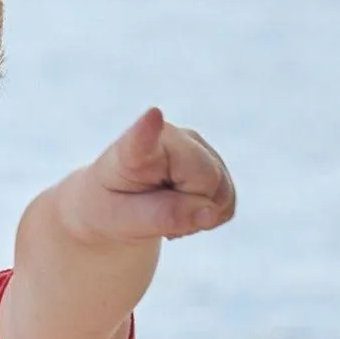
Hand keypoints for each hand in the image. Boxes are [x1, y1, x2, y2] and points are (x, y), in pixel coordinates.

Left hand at [58, 108, 235, 249]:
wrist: (114, 202)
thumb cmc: (112, 208)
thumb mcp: (124, 222)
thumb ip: (164, 217)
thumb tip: (210, 213)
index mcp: (131, 151)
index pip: (141, 139)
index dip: (148, 130)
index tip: (153, 116)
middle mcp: (169, 137)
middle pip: (207, 179)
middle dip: (190, 209)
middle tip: (155, 215)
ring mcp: (195, 144)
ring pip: (222, 191)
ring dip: (200, 215)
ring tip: (166, 211)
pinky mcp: (212, 158)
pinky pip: (227, 201)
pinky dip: (209, 215)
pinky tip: (184, 209)